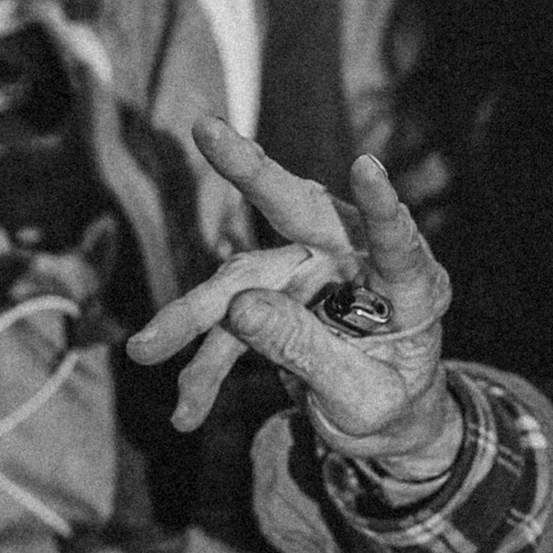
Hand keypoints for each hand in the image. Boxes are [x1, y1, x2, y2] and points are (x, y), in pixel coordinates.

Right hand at [125, 117, 459, 476]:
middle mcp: (354, 259)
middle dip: (249, 170)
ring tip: (145, 351)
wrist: (384, 424)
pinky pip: (230, 325)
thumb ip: (308, 352)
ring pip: (241, 279)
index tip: (368, 167)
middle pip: (300, 210)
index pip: (396, 238)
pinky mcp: (276, 296)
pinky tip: (188, 410)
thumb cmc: (393, 403)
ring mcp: (310, 271)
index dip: (380, 206)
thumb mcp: (361, 398)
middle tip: (204, 128)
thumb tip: (238, 308)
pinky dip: (206, 366)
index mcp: (406, 284)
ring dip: (192, 317)